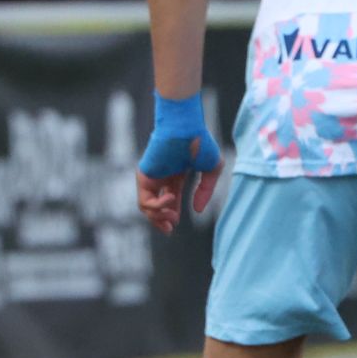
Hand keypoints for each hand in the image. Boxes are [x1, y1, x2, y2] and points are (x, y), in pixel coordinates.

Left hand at [136, 93, 222, 233]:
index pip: (170, 198)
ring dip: (159, 217)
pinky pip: (145, 201)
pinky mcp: (144, 176)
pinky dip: (157, 206)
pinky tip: (171, 200)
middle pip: (155, 206)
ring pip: (147, 207)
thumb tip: (196, 211)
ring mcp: (152, 176)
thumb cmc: (200, 142)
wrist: (186, 127)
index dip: (172, 214)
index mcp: (176, 174)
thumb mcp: (212, 170)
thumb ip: (205, 191)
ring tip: (173, 217)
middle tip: (170, 230)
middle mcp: (162, 176)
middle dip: (161, 221)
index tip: (176, 225)